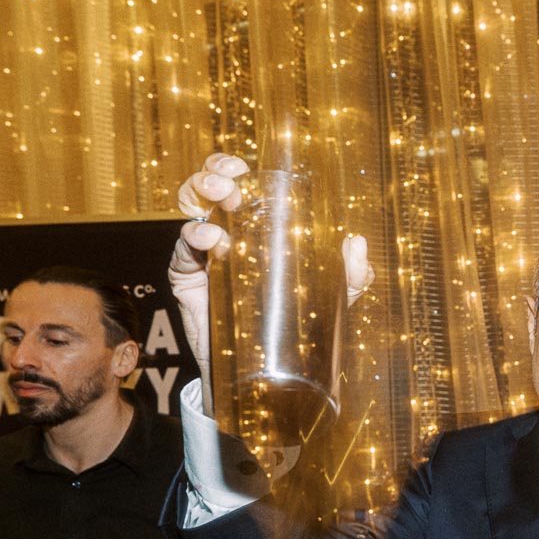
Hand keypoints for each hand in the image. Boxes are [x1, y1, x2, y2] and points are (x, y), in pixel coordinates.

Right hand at [167, 152, 373, 415]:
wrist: (264, 372)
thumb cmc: (297, 326)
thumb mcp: (333, 298)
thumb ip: (352, 276)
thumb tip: (357, 244)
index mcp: (256, 228)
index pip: (239, 185)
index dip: (233, 167)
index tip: (246, 167)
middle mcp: (226, 234)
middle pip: (208, 187)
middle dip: (215, 173)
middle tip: (233, 183)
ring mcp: (204, 256)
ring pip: (190, 209)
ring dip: (199, 194)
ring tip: (222, 200)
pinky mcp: (187, 280)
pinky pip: (182, 251)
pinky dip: (194, 236)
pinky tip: (212, 239)